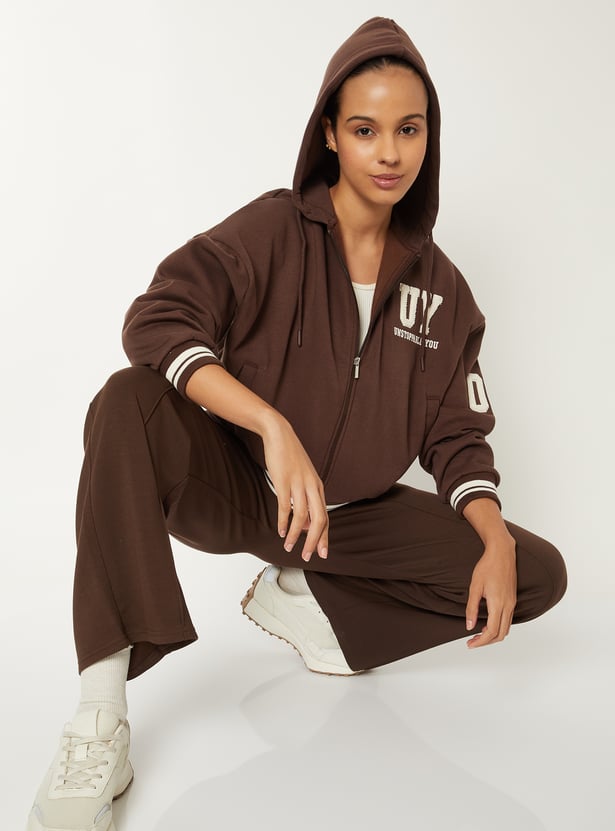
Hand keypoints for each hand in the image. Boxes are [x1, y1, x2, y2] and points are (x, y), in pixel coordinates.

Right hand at [261, 414, 327, 562]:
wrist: (279, 434)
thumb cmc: (290, 457)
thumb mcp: (303, 478)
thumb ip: (306, 499)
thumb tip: (307, 524)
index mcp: (318, 487)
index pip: (325, 517)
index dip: (324, 537)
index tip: (322, 553)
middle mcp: (312, 487)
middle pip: (319, 520)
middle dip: (314, 541)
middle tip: (308, 557)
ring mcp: (299, 484)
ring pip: (302, 517)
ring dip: (296, 535)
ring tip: (289, 547)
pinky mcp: (284, 481)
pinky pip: (286, 507)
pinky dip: (284, 522)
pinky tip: (281, 531)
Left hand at [465, 534, 516, 647]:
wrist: (502, 553)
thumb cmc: (487, 566)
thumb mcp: (475, 587)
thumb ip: (472, 608)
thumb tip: (469, 626)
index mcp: (498, 604)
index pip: (492, 632)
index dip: (480, 642)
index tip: (470, 644)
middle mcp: (508, 606)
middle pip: (501, 634)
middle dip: (486, 642)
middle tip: (472, 641)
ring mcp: (512, 603)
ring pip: (506, 629)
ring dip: (493, 635)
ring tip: (478, 634)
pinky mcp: (513, 600)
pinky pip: (508, 620)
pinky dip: (499, 627)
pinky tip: (487, 623)